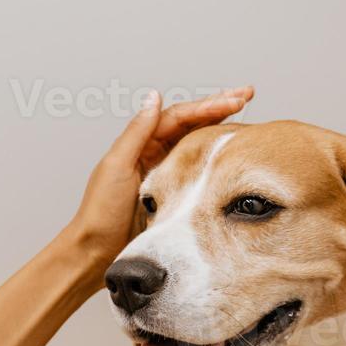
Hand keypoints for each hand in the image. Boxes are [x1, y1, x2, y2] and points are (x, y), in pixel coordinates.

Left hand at [63, 85, 254, 285]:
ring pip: (197, 141)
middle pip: (191, 122)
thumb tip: (154, 97)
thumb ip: (137, 133)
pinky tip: (232, 151)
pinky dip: (215, 155)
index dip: (207, 106)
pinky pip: (198, 167)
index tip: (235, 100)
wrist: (97, 250)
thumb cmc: (101, 212)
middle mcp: (154, 153)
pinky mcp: (173, 193)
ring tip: (246, 112)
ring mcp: (166, 172)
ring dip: (220, 126)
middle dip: (219, 107)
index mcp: (140, 144)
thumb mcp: (117, 167)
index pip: (179, 116)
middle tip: (247, 94)